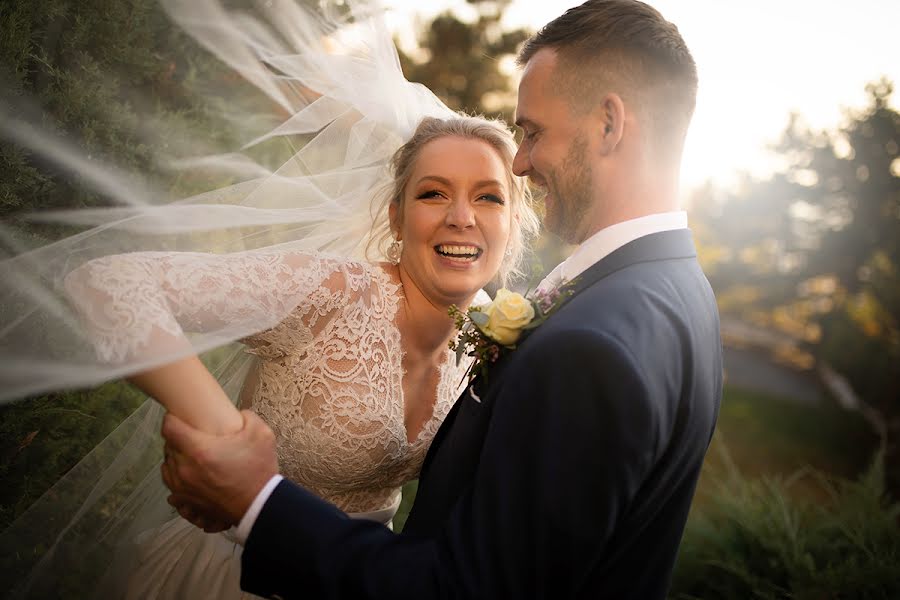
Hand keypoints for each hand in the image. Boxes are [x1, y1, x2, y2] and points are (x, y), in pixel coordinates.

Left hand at [161, 409, 278, 525]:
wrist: (260, 505)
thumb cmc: (259, 470)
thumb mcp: (261, 434)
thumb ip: (247, 417)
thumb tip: (238, 414)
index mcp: (199, 449)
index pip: (169, 427)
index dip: (172, 418)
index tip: (180, 416)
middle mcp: (185, 469)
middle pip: (167, 446)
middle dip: (177, 438)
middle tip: (191, 434)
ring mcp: (183, 487)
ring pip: (166, 466)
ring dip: (174, 457)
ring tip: (188, 453)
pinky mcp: (186, 501)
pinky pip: (171, 485)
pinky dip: (175, 477)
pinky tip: (186, 473)